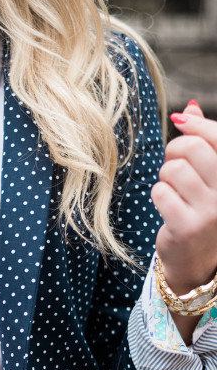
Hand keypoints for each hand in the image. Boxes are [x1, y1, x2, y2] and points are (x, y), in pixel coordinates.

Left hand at [151, 100, 216, 295]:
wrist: (199, 262)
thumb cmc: (202, 210)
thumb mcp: (210, 177)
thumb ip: (205, 142)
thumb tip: (189, 108)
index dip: (196, 123)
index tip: (181, 121)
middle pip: (193, 148)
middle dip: (175, 150)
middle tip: (173, 164)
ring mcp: (210, 212)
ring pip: (174, 170)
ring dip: (165, 176)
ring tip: (171, 188)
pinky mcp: (186, 227)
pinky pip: (160, 193)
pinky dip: (158, 195)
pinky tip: (166, 205)